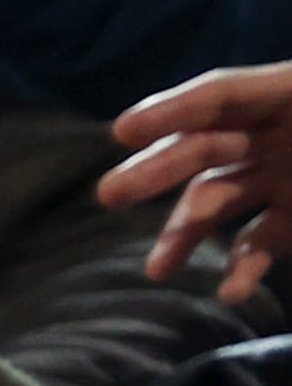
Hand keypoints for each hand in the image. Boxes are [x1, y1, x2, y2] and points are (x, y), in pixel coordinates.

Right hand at [106, 59, 291, 299]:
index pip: (222, 95)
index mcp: (291, 93)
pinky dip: (241, 268)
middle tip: (111, 195)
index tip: (122, 131)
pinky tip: (233, 292)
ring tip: (160, 270)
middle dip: (157, 171)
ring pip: (216, 203)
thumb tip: (262, 201)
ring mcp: (282, 179)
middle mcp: (276, 135)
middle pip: (205, 149)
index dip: (172, 109)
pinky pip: (254, 243)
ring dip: (184, 234)